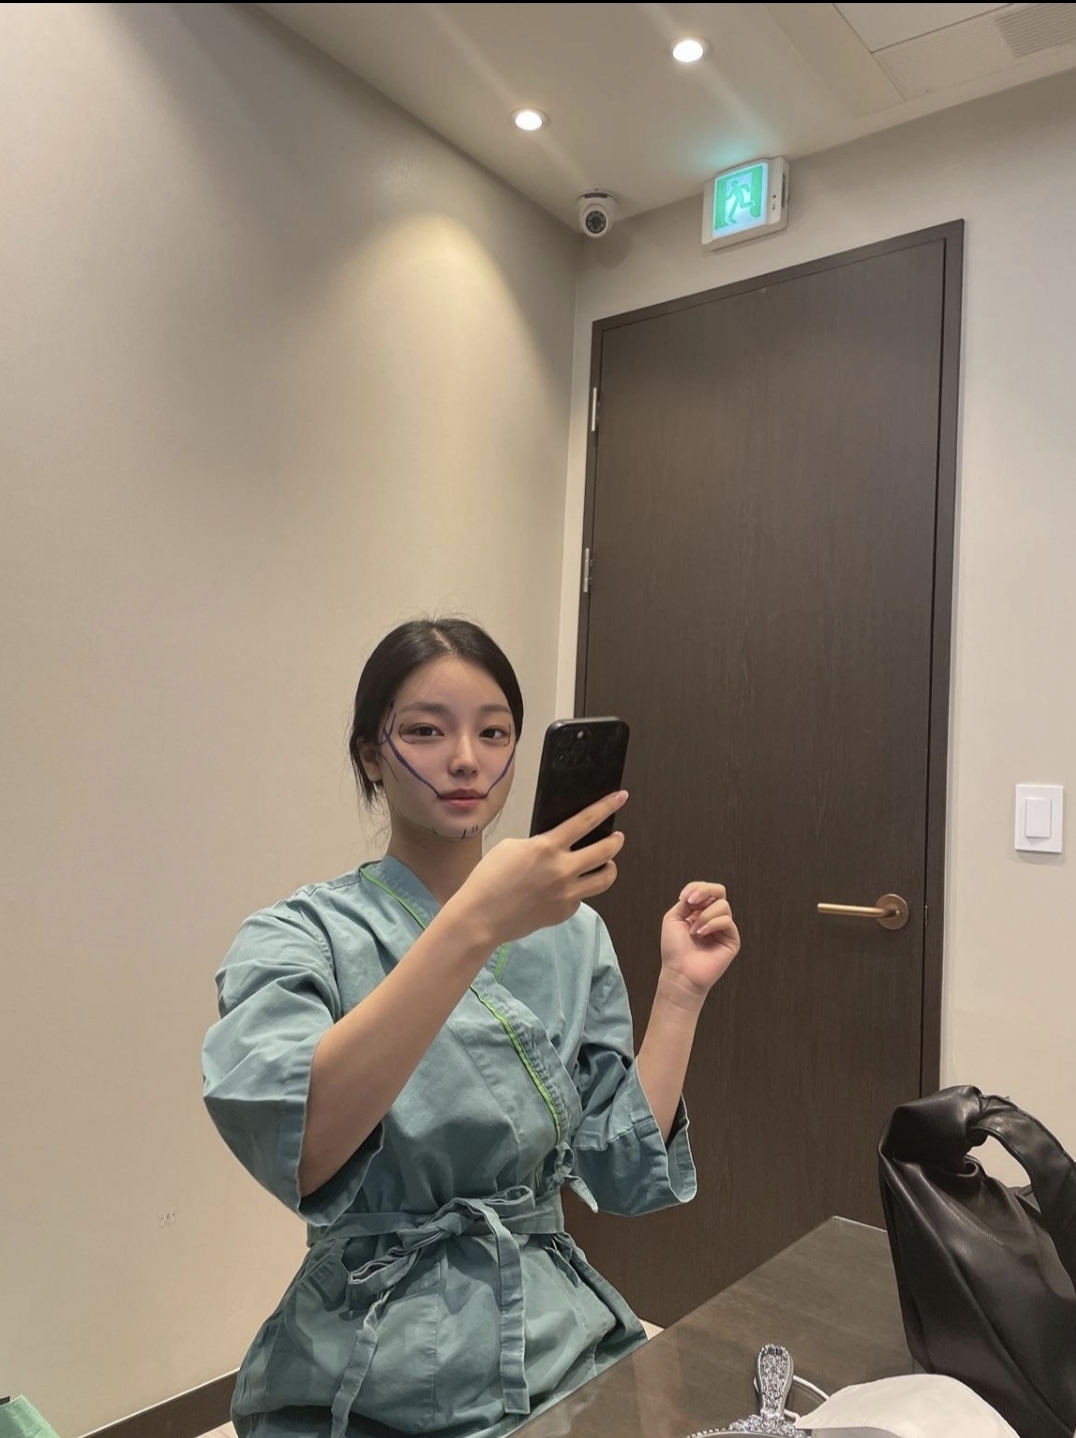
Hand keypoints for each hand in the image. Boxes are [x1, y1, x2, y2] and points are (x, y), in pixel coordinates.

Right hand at [449, 791, 628, 945]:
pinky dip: (580, 889)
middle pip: (606, 851)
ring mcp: (567, 894)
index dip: (607, 806)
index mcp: (547, 847)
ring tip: (607, 863)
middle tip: (617, 837)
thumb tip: (556, 846)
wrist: (481, 917)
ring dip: (610, 867)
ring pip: (605, 878)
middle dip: (616, 841)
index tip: (621, 797)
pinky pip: (582, 897)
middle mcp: (563, 870)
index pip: (586, 821)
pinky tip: (570, 887)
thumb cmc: (489, 879)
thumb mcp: (511, 847)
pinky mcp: (564, 912)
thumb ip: (539, 844)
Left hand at [659, 882, 739, 1005]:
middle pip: (719, 891)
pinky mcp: (732, 939)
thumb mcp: (673, 918)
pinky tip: (701, 934)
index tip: (683, 898)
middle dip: (705, 891)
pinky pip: (727, 921)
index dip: (695, 888)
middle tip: (692, 901)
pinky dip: (712, 924)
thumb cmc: (674, 949)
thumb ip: (686, 903)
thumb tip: (698, 894)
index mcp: (699, 912)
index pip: (705, 890)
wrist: (680, 972)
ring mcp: (723, 928)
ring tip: (694, 931)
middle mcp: (712, 918)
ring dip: (704, 915)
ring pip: (722, 905)